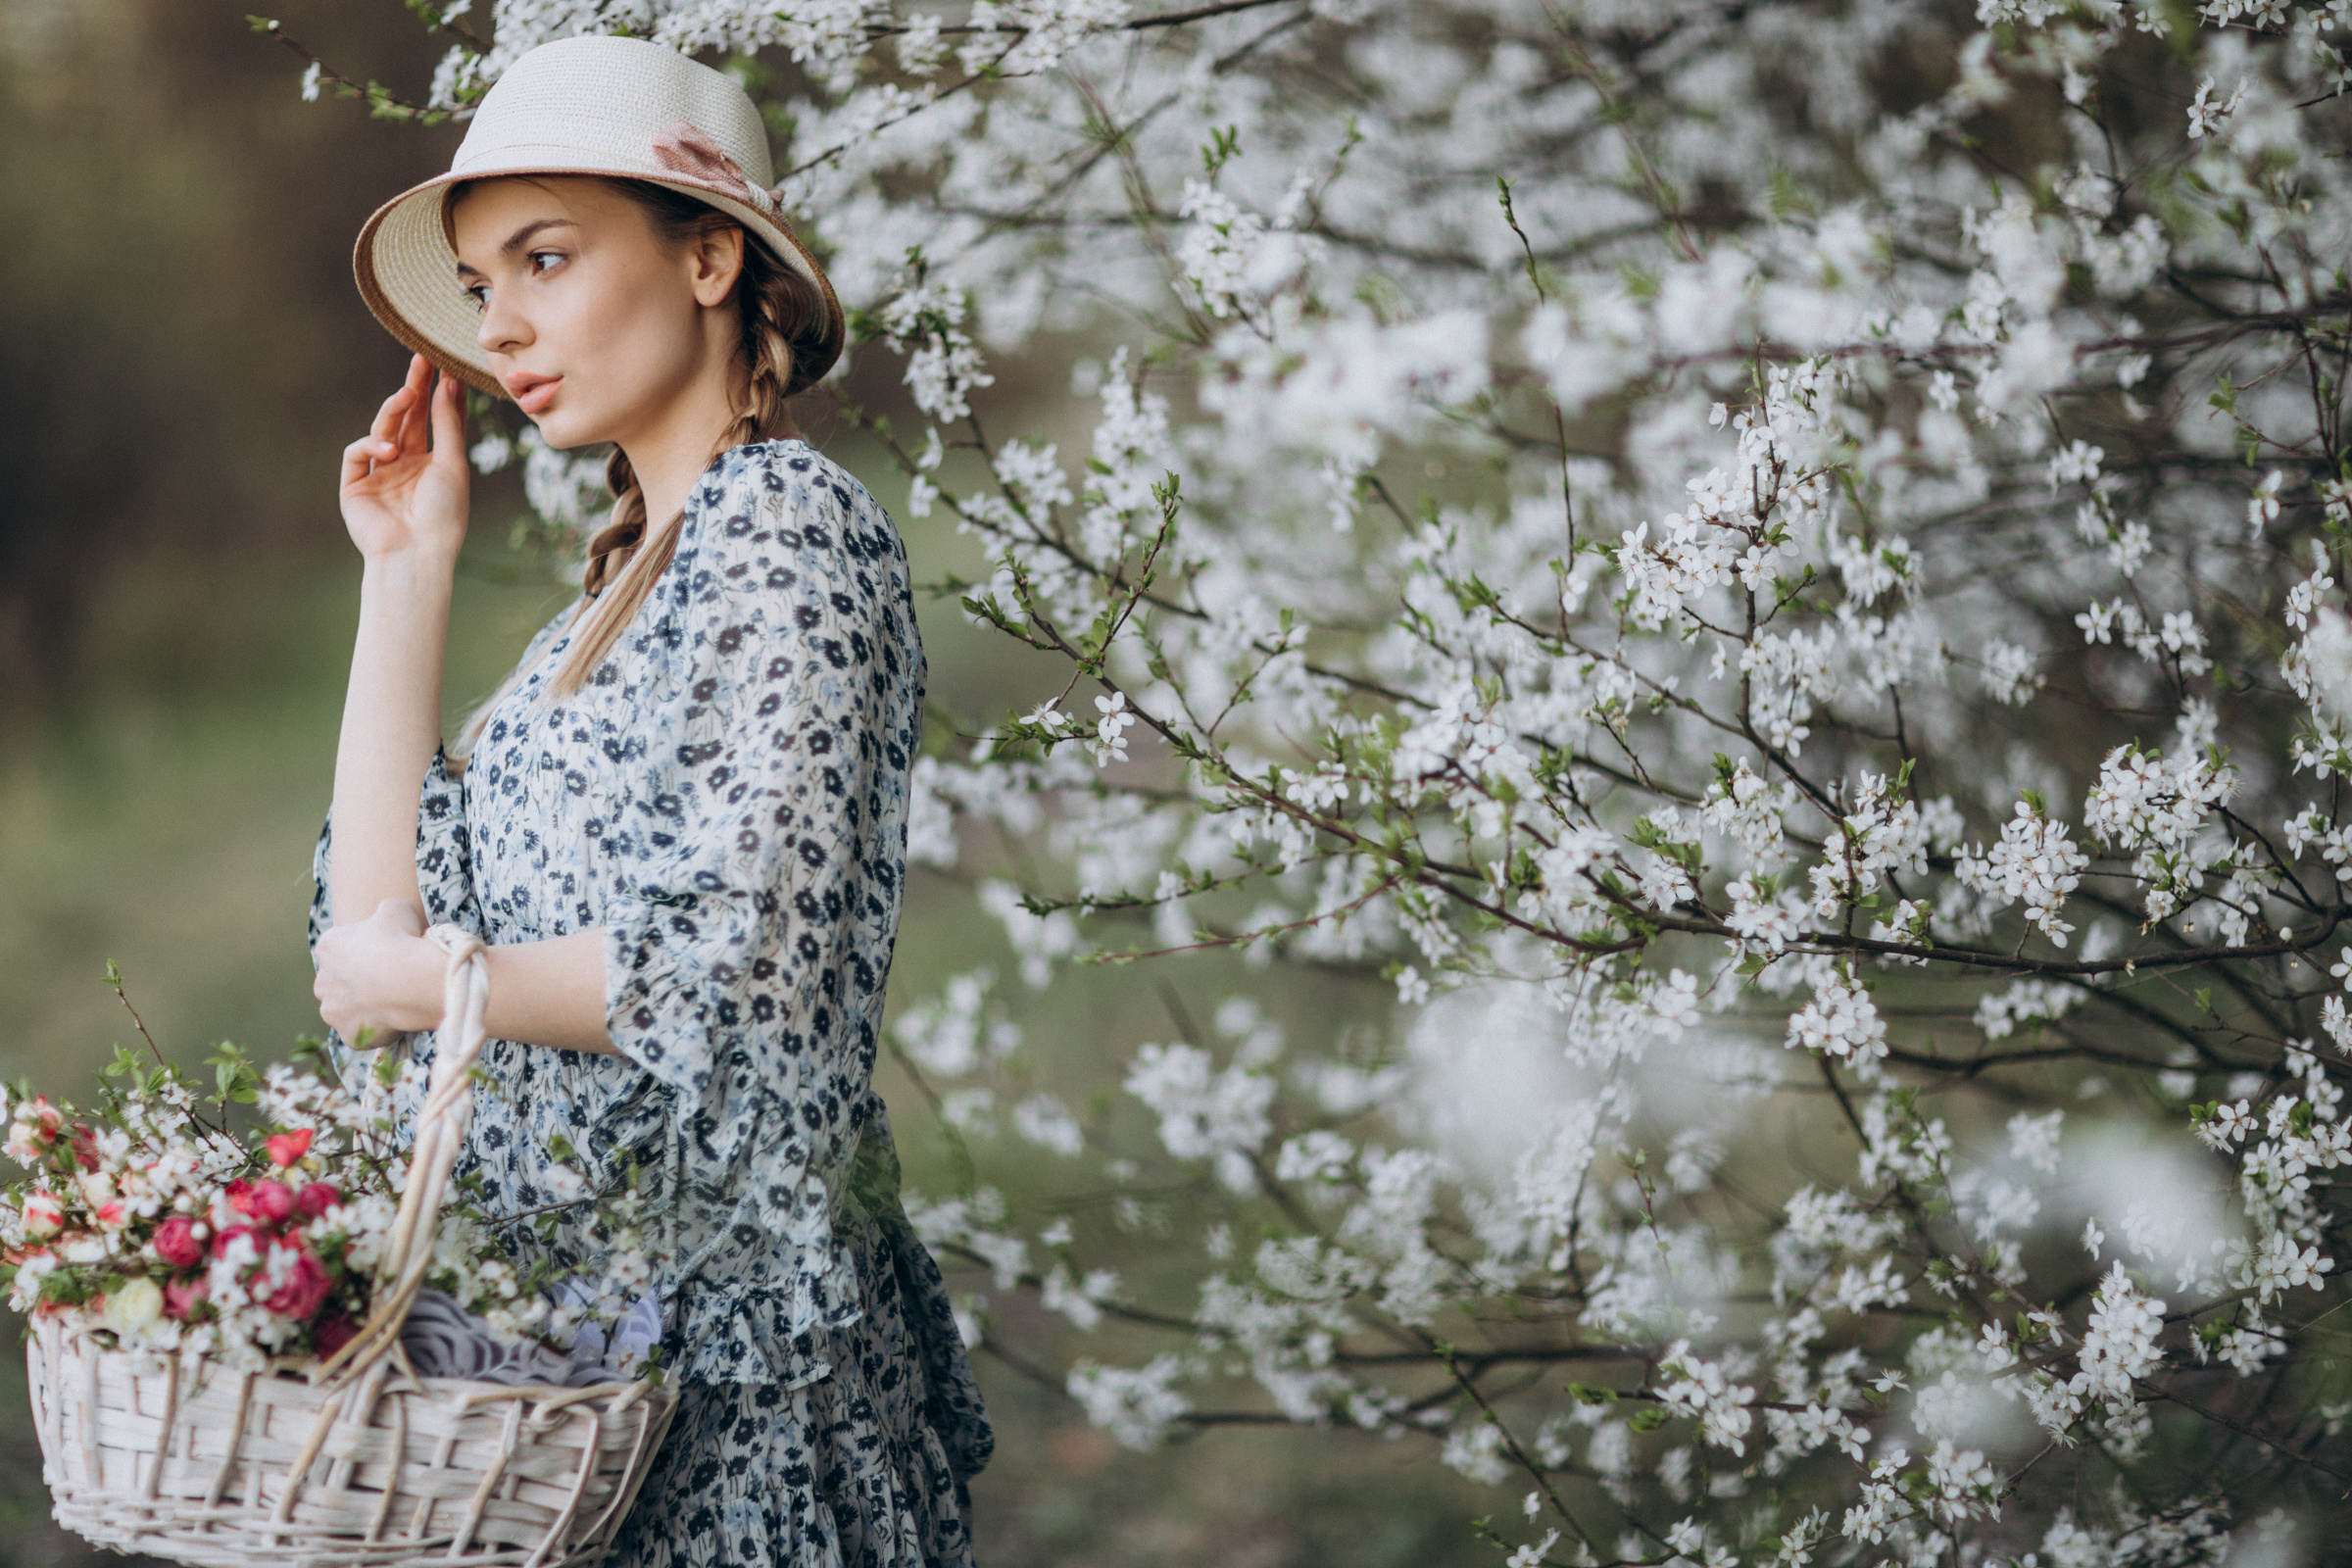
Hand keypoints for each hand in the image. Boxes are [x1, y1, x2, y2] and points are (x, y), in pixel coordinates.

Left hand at [314, 898, 444, 1041]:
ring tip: (394, 1001)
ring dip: (364, 1006)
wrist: (410, 981)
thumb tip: (386, 919)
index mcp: (328, 947)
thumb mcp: (395, 909)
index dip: (365, 951)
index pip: (340, 949)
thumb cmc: (401, 941)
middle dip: (358, 982)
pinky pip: (362, 1033)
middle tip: (390, 979)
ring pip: (346, 1009)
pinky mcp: (347, 1035)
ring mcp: (332, 1011)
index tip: (386, 954)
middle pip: (338, 981)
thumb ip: (383, 913)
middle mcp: (322, 980)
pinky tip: (395, 1018)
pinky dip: (375, 1028)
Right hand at [339, 354, 469, 565]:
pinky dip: (370, 445)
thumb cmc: (443, 514)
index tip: (441, 365)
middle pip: (406, 419)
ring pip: (381, 430)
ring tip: (407, 394)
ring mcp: (378, 475)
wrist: (416, 554)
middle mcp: (404, 466)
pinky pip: (357, 454)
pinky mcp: (355, 486)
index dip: (436, 395)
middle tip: (420, 360)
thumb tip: (450, 383)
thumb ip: (448, 424)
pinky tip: (388, 449)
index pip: (432, 421)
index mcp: (431, 464)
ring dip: (393, 410)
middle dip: (413, 389)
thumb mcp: (452, 464)